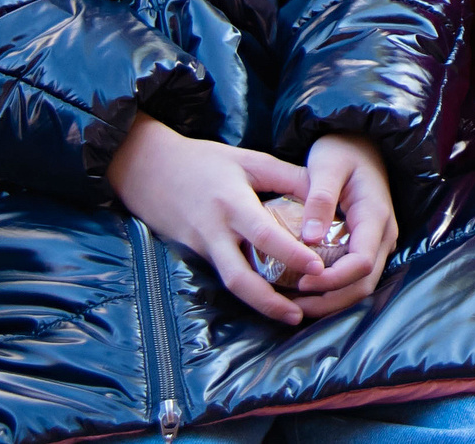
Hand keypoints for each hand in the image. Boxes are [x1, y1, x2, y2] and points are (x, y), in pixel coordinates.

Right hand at [107, 113, 325, 324]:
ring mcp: (201, 248)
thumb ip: (288, 177)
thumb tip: (327, 196)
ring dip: (258, 304)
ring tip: (290, 315)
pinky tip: (269, 296)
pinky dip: (247, 288)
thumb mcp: (249, 160)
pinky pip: (223, 275)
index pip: (264, 234)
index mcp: (231, 203)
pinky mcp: (194, 255)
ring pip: (229, 285)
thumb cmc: (204, 160)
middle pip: (239, 278)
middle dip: (269, 302)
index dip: (292, 253)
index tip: (318, 268)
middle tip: (299, 316)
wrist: (147, 168)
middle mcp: (214, 232)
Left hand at [289, 133, 399, 317]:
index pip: (360, 263)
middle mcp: (384, 235)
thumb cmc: (342, 150)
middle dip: (330, 301)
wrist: (361, 143)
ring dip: (331, 300)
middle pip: (364, 284)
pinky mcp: (369, 245)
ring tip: (295, 304)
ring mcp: (379, 242)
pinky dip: (333, 289)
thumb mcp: (327, 165)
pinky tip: (306, 289)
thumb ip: (320, 199)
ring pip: (361, 286)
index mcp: (375, 216)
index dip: (332, 280)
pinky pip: (355, 277)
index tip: (301, 282)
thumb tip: (309, 238)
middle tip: (293, 305)